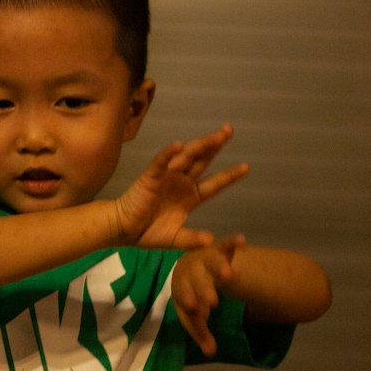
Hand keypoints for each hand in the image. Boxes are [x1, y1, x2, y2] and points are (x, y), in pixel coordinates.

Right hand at [111, 124, 248, 249]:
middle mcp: (181, 182)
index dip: (229, 175)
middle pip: (203, 161)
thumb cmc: (148, 233)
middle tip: (229, 130)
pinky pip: (161, 162)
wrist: (124, 230)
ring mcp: (167, 177)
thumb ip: (192, 239)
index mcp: (190, 196)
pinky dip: (169, 153)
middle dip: (215, 145)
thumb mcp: (176, 239)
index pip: (214, 183)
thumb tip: (211, 240)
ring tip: (215, 135)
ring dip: (200, 145)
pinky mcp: (151, 176)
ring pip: (186, 157)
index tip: (246, 167)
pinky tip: (179, 144)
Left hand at [171, 235, 246, 355]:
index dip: (188, 301)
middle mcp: (191, 271)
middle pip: (197, 280)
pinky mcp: (218, 250)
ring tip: (229, 275)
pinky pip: (225, 245)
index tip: (196, 309)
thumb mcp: (192, 315)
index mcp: (181, 286)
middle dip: (204, 290)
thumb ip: (201, 333)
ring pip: (211, 262)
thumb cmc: (191, 295)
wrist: (187, 266)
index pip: (184, 295)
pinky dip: (232, 242)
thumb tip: (211, 352)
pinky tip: (242, 241)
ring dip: (220, 267)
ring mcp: (205, 259)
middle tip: (212, 302)